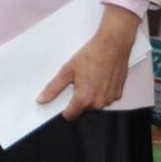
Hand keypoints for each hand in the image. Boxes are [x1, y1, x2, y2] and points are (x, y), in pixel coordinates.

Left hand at [37, 6, 139, 120]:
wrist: (113, 46)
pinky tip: (100, 77)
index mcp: (84, 99)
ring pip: (95, 103)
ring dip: (91, 95)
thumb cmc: (90, 56)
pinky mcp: (118, 94)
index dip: (64, 108)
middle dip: (78, 98)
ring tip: (89, 76)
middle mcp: (98, 103)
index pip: (70, 115)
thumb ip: (53, 88)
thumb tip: (41, 100)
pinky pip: (106, 98)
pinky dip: (101, 91)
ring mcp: (110, 99)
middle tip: (78, 80)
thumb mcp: (67, 70)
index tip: (63, 99)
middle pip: (83, 109)